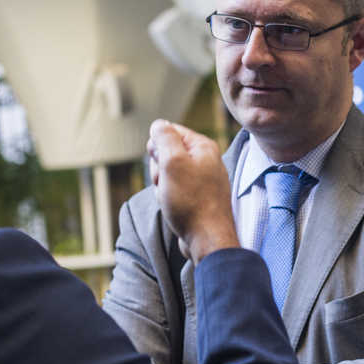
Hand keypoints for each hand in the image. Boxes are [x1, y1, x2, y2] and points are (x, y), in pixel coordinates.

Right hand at [147, 120, 238, 261]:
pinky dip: (169, 198)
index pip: (169, 131)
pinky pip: (175, 190)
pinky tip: (175, 208)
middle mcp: (206, 160)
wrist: (206, 239)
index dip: (157, 147)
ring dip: (162, 186)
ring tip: (171, 198)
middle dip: (159, 169)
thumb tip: (158, 124)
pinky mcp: (198, 197)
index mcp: (203, 146)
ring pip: (168, 174)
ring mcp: (203, 180)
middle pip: (167, 153)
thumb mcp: (173, 162)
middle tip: (166, 183)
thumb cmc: (191, 201)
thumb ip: (164, 138)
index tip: (160, 162)